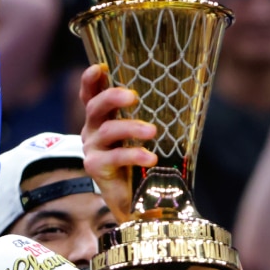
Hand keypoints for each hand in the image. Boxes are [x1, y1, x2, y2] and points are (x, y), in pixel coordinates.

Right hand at [79, 64, 155, 222]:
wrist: (136, 202)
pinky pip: (114, 157)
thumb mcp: (142, 138)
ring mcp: (92, 149)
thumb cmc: (141, 164)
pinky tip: (150, 158)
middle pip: (95, 107)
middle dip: (112, 97)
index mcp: (101, 119)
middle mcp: (92, 131)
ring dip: (131, 128)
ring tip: (152, 131)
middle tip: (134, 97)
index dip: (91, 80)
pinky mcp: (95, 168)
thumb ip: (147, 118)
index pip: (91, 94)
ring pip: (108, 130)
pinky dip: (134, 155)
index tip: (101, 67)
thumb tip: (178, 95)